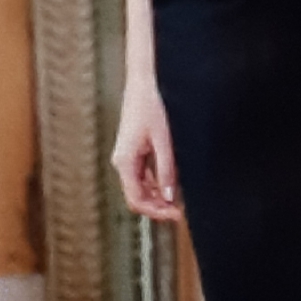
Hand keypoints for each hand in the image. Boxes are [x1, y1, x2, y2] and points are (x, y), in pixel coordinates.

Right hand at [112, 74, 182, 221]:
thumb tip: (170, 197)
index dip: (156, 212)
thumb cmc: (152, 108)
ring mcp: (125, 158)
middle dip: (157, 208)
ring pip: (138, 189)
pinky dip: (154, 185)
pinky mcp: (132, 152)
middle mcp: (121, 162)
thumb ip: (166, 170)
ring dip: (156, 198)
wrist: (142, 85)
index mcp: (125, 161)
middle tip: (179, 212)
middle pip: (136, 197)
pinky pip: (141, 177)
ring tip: (177, 201)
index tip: (176, 215)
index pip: (136, 200)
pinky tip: (170, 186)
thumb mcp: (164, 141)